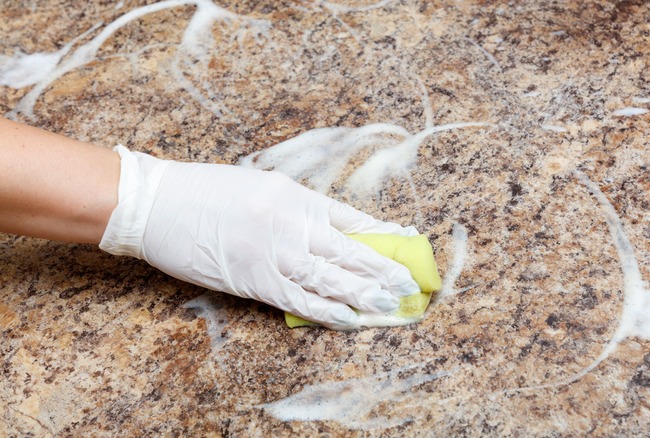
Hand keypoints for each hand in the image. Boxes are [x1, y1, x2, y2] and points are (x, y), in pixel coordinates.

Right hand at [100, 146, 419, 329]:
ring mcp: (274, 254)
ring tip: (391, 305)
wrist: (158, 202)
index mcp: (295, 196)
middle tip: (409, 284)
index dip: (381, 234)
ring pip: (330, 278)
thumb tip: (330, 232)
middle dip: (382, 269)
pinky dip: (328, 311)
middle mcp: (291, 224)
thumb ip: (297, 208)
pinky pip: (299, 301)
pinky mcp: (254, 281)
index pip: (351, 218)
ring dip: (364, 295)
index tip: (406, 243)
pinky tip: (351, 320)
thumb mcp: (262, 186)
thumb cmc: (206, 190)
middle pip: (349, 251)